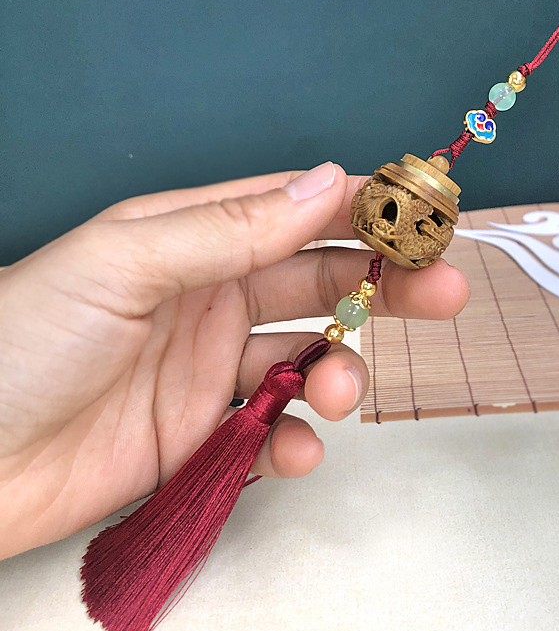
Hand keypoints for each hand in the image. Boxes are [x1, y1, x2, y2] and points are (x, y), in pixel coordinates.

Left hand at [0, 163, 468, 558]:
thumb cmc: (24, 341)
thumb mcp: (126, 263)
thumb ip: (230, 228)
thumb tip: (325, 182)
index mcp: (194, 239)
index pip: (297, 211)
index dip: (364, 209)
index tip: (425, 213)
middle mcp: (212, 297)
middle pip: (321, 282)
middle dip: (385, 284)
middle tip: (445, 289)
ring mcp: (212, 368)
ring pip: (307, 358)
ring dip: (338, 373)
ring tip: (335, 389)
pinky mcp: (205, 434)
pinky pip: (273, 431)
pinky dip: (294, 441)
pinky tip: (292, 449)